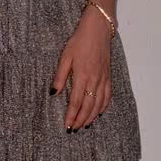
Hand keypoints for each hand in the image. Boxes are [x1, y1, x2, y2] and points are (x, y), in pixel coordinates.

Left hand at [51, 9, 111, 129]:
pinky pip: (107, 95)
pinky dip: (103, 106)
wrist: (98, 30)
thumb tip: (52, 93)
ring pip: (98, 104)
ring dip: (92, 117)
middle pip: (88, 106)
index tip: (67, 125)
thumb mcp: (65, 56)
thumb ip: (59, 76)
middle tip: (74, 130)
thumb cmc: (80, 41)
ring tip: (85, 126)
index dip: (71, 115)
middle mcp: (94, 80)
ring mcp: (103, 79)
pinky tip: (99, 113)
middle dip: (81, 120)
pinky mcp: (108, 76)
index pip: (76, 101)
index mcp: (82, 75)